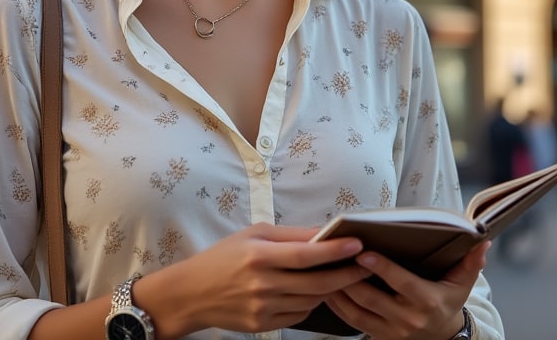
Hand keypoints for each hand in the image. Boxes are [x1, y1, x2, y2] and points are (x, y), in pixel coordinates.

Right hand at [135, 223, 369, 336]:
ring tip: (344, 276)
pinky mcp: (262, 325)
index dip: (334, 251)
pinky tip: (315, 291)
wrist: (190, 294)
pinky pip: (299, 315)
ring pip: (311, 300)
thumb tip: (325, 231)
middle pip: (315, 283)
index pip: (305, 255)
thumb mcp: (253, 235)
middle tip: (366, 265)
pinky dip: (311, 303)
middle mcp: (261, 284)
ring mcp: (262, 308)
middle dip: (346, 274)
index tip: (357, 244)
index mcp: (258, 256)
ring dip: (331, 289)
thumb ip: (291, 235)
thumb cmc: (223, 257)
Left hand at [323, 240, 488, 339]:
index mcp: (427, 301)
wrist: (442, 337)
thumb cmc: (448, 302)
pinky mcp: (378, 336)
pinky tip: (327, 287)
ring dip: (338, 290)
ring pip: (357, 310)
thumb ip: (471, 262)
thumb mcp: (462, 283)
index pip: (401, 283)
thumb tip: (483, 240)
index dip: (381, 268)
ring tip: (325, 268)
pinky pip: (352, 321)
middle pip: (371, 297)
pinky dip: (337, 305)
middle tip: (334, 254)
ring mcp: (390, 331)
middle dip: (350, 276)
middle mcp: (407, 319)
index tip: (363, 252)